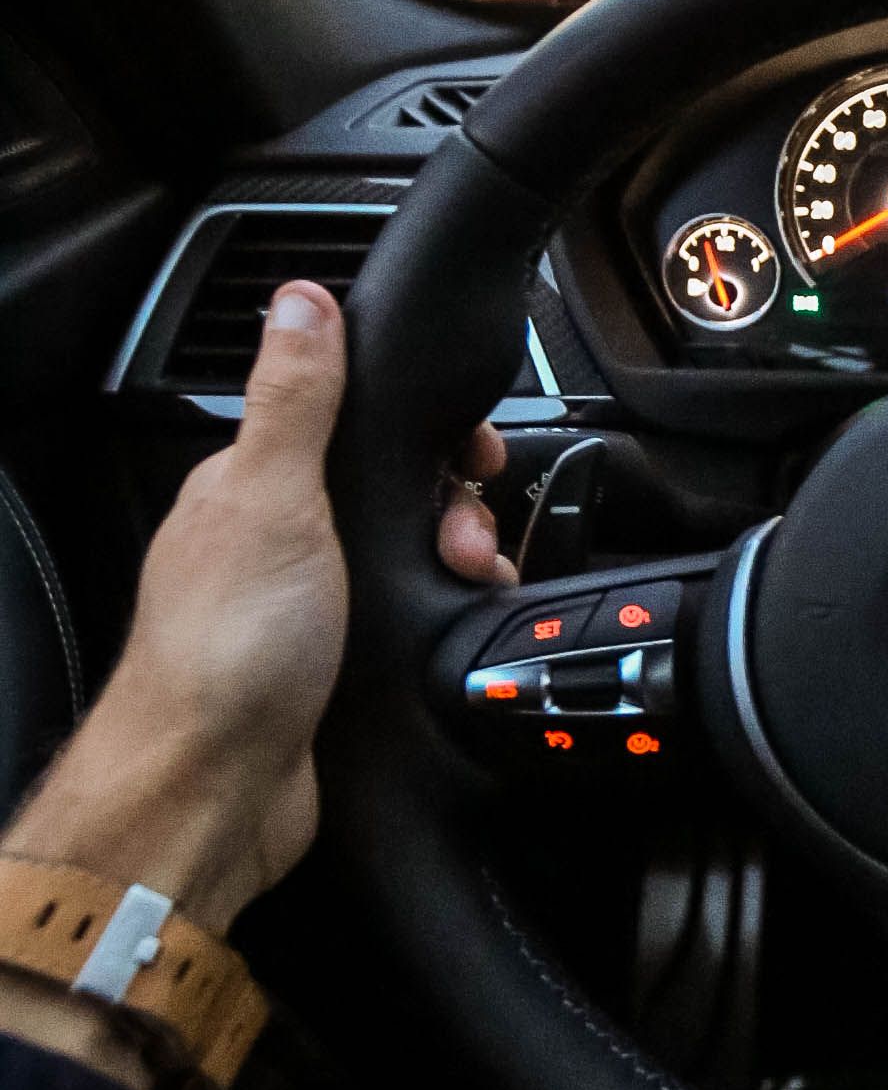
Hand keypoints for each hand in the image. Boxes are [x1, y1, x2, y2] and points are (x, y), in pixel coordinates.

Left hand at [0, 288, 508, 1085]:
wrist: (218, 790)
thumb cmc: (226, 649)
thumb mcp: (272, 498)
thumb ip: (294, 398)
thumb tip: (303, 298)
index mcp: (253, 484)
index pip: (354, 418)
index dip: (424, 425)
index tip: (468, 447)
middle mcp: (279, 540)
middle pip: (397, 487)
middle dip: (453, 502)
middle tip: (462, 532)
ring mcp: (309, 605)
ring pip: (412, 553)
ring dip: (458, 560)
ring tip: (464, 578)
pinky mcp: (339, 665)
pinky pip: (414, 615)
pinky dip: (448, 613)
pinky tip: (459, 621)